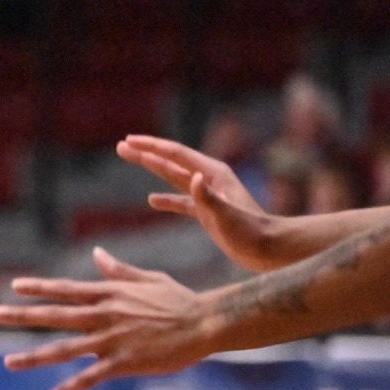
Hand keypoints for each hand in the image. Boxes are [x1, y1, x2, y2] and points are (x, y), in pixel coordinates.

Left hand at [0, 247, 218, 389]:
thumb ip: (118, 270)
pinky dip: (69, 389)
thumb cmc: (179, 300)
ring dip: (34, 356)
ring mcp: (111, 339)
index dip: (39, 288)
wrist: (205, 323)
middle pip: (56, 315)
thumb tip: (97, 253)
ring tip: (9, 362)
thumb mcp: (147, 278)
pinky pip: (89, 378)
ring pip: (64, 349)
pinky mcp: (123, 362)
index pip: (66, 289)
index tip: (15, 286)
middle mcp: (104, 314)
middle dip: (25, 315)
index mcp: (109, 294)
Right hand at [117, 135, 287, 270]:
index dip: (151, 147)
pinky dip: (166, 199)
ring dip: (152, 167)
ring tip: (131, 158)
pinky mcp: (207, 212)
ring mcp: (207, 195)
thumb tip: (193, 178)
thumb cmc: (250, 233)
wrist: (269, 249)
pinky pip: (181, 201)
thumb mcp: (227, 214)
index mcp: (212, 174)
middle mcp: (208, 179)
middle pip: (171, 161)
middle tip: (121, 146)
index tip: (129, 140)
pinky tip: (152, 200)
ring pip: (173, 177)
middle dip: (146, 152)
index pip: (175, 154)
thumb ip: (208, 196)